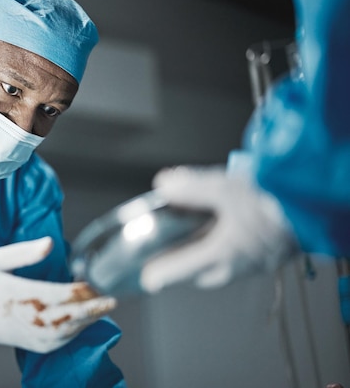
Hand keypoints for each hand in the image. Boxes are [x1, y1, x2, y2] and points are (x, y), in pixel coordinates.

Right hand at [0, 237, 116, 352]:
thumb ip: (25, 252)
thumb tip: (51, 243)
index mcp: (15, 293)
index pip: (54, 295)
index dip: (78, 291)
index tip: (93, 283)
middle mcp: (21, 316)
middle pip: (64, 317)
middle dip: (90, 310)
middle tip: (111, 301)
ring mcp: (23, 333)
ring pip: (61, 334)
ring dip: (85, 323)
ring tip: (103, 311)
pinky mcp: (23, 342)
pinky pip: (53, 343)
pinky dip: (72, 336)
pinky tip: (83, 325)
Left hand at [140, 166, 297, 292]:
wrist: (314, 208)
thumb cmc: (275, 202)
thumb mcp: (226, 189)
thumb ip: (191, 188)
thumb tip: (163, 186)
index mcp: (217, 256)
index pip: (175, 274)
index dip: (156, 274)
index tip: (146, 275)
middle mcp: (232, 268)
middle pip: (195, 274)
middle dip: (179, 264)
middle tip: (166, 253)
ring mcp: (251, 266)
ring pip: (215, 269)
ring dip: (201, 256)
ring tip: (193, 237)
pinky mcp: (265, 258)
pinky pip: (234, 261)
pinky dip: (221, 250)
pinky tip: (223, 229)